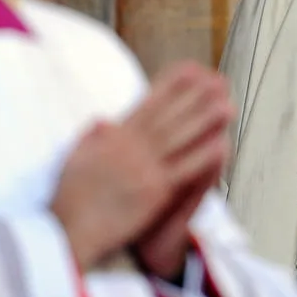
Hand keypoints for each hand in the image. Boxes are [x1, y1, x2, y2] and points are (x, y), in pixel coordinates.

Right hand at [50, 62, 232, 270]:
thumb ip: (92, 136)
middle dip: (195, 96)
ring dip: (206, 121)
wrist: (68, 227)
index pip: (148, 104)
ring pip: (182, 138)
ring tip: (228, 105)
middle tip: (218, 81)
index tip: (190, 70)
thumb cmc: (69, 197)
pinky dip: (204, 156)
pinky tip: (222, 145)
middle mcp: (132, 146)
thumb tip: (104, 119)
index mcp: (114, 136)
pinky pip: (185, 170)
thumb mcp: (75, 157)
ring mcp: (145, 167)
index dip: (171, 85)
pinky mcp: (154, 191)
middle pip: (170, 116)